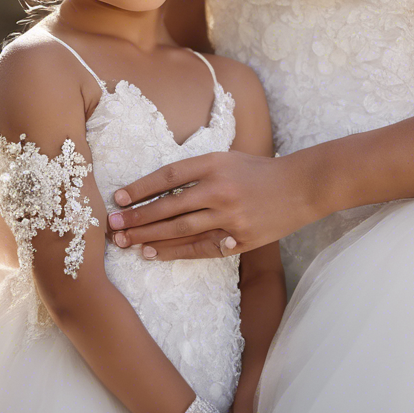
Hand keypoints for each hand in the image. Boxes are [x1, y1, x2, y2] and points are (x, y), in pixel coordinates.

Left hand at [108, 151, 310, 258]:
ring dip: (148, 237)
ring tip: (125, 242)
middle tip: (111, 226)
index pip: (168, 176)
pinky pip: (200, 248)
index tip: (118, 197)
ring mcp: (230, 217)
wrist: (302, 187)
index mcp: (215, 163)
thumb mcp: (229, 158)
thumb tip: (158, 186)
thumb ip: (198, 170)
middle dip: (137, 218)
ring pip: (180, 230)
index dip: (141, 188)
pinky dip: (173, 252)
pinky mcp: (240, 239)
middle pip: (169, 206)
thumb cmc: (261, 171)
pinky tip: (152, 253)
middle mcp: (220, 189)